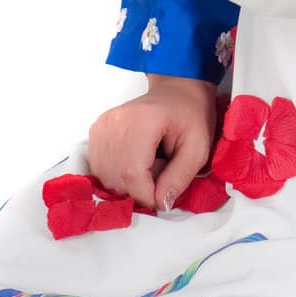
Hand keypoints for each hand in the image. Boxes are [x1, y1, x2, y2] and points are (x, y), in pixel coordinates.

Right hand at [87, 77, 220, 211]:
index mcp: (143, 120)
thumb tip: (161, 204)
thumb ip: (180, 177)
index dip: (147, 195)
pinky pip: (100, 169)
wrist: (177, 92)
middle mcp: (115, 121)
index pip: (131, 173)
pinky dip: (118, 175)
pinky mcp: (96, 132)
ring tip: (150, 164)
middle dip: (139, 189)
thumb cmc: (190, 115)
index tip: (164, 197)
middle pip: (116, 178)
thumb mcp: (199, 147)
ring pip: (105, 177)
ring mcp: (102, 126)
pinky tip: (136, 161)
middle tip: (162, 171)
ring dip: (128, 183)